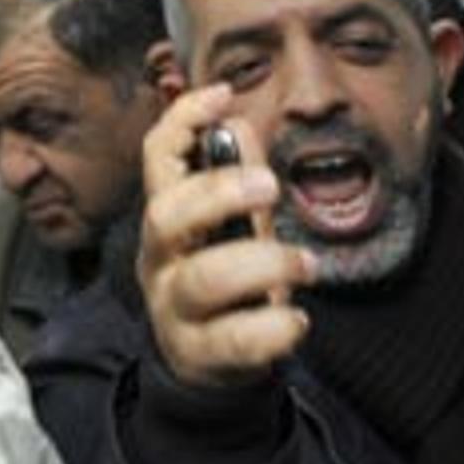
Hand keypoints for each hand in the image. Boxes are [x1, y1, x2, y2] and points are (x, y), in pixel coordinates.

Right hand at [133, 84, 306, 388]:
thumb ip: (234, 175)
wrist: (208, 368)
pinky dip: (273, 327)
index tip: (222, 96)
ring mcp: (174, 309)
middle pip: (166, 215)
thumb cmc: (226, 285)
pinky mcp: (200, 354)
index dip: (183, 121)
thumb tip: (238, 120)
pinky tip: (295, 320)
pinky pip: (234, 339)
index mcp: (167, 218)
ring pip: (203, 280)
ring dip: (264, 264)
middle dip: (218, 192)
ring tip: (306, 265)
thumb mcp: (232, 225)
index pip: (157, 159)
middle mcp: (160, 259)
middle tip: (270, 185)